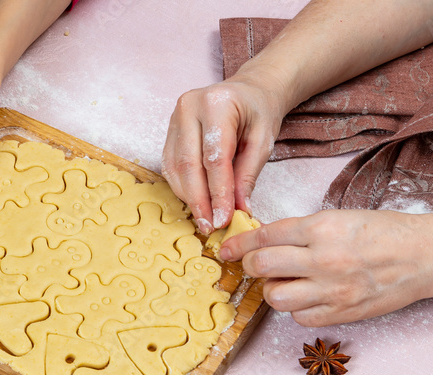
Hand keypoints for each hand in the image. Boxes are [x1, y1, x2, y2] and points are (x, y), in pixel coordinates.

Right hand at [161, 78, 285, 234]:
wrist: (250, 90)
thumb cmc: (259, 112)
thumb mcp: (263, 141)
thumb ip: (248, 175)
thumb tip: (238, 209)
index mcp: (217, 104)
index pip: (214, 158)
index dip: (217, 193)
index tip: (223, 220)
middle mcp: (188, 107)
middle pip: (188, 164)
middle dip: (199, 200)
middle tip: (210, 226)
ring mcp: (174, 118)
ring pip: (174, 168)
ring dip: (188, 197)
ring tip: (204, 218)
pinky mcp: (169, 130)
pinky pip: (170, 165)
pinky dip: (182, 187)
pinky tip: (195, 201)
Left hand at [218, 209, 432, 325]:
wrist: (425, 256)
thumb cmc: (384, 232)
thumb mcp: (340, 218)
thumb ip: (301, 231)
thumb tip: (263, 242)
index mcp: (322, 227)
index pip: (264, 237)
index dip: (239, 243)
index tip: (226, 249)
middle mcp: (324, 259)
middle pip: (262, 267)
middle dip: (252, 265)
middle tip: (259, 264)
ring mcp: (332, 290)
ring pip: (275, 296)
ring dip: (274, 288)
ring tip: (290, 280)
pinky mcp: (341, 313)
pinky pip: (299, 316)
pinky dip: (297, 307)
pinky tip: (309, 295)